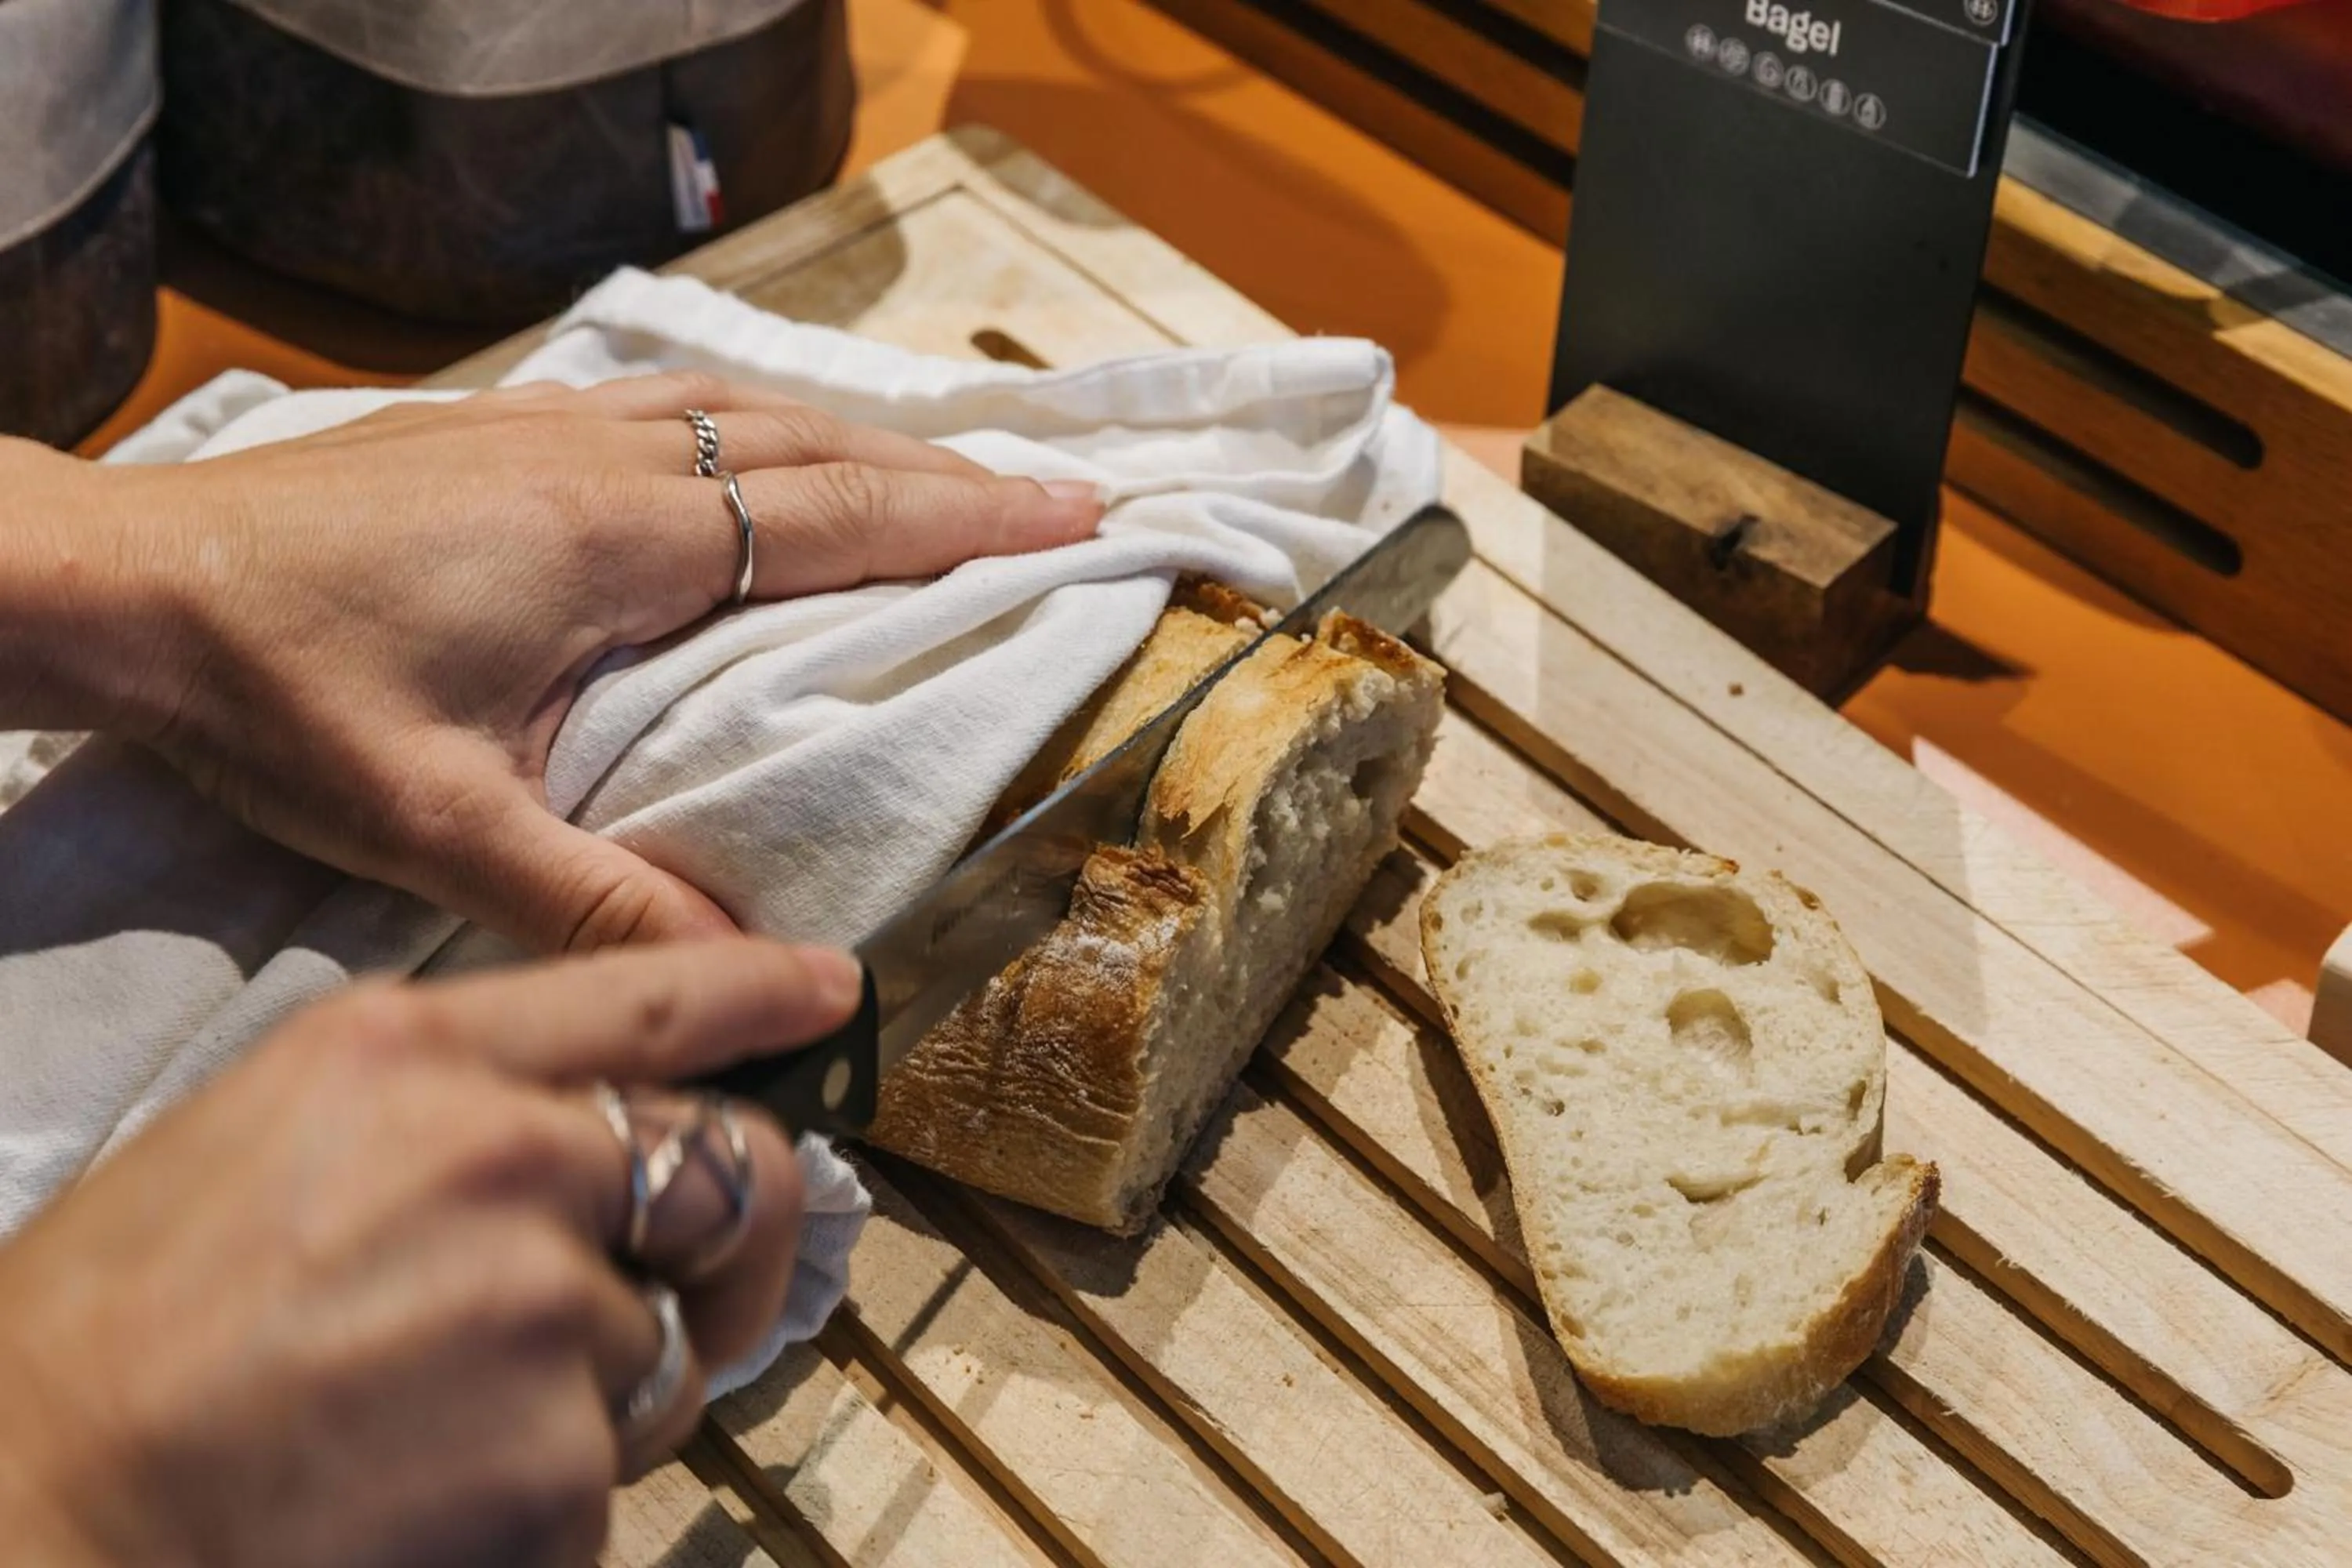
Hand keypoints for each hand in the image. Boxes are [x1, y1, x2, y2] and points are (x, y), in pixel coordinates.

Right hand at [0, 937, 858, 1567]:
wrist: (36, 1515)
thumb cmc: (118, 1332)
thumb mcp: (270, 1131)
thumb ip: (448, 1101)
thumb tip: (597, 1125)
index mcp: (417, 1057)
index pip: (648, 997)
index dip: (760, 994)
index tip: (834, 994)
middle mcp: (509, 1158)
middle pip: (735, 1168)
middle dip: (739, 1236)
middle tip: (691, 1289)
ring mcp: (547, 1312)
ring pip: (672, 1346)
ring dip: (598, 1391)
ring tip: (439, 1422)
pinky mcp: (560, 1463)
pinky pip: (613, 1473)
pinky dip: (543, 1498)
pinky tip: (420, 1497)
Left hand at [56, 372, 1101, 950]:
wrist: (121, 584)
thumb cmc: (276, 697)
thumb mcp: (435, 827)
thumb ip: (595, 900)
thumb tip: (752, 977)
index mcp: (618, 544)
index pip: (835, 522)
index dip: (967, 526)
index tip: (1080, 522)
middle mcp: (604, 461)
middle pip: (821, 451)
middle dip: (953, 477)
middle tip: (1064, 498)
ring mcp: (548, 428)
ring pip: (751, 408)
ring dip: (866, 439)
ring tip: (949, 468)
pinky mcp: (497, 426)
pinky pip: (673, 398)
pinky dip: (762, 416)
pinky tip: (764, 433)